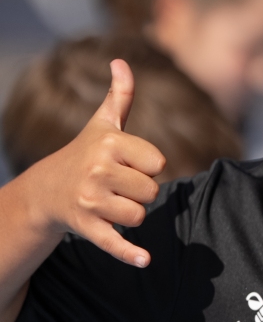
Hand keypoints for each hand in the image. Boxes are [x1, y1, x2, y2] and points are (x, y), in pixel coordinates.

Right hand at [23, 59, 164, 267]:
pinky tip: (144, 260)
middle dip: (140, 192)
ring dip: (131, 214)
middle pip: (151, 192)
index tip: (127, 164)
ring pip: (139, 215)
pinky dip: (130, 253)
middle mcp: (98, 170)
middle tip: (117, 187)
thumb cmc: (85, 153)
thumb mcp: (102, 125)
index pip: (158, 162)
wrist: (47, 190)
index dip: (147, 166)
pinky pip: (115, 241)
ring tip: (111, 204)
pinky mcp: (86, 226)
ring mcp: (90, 200)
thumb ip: (119, 96)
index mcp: (109, 144)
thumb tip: (121, 62)